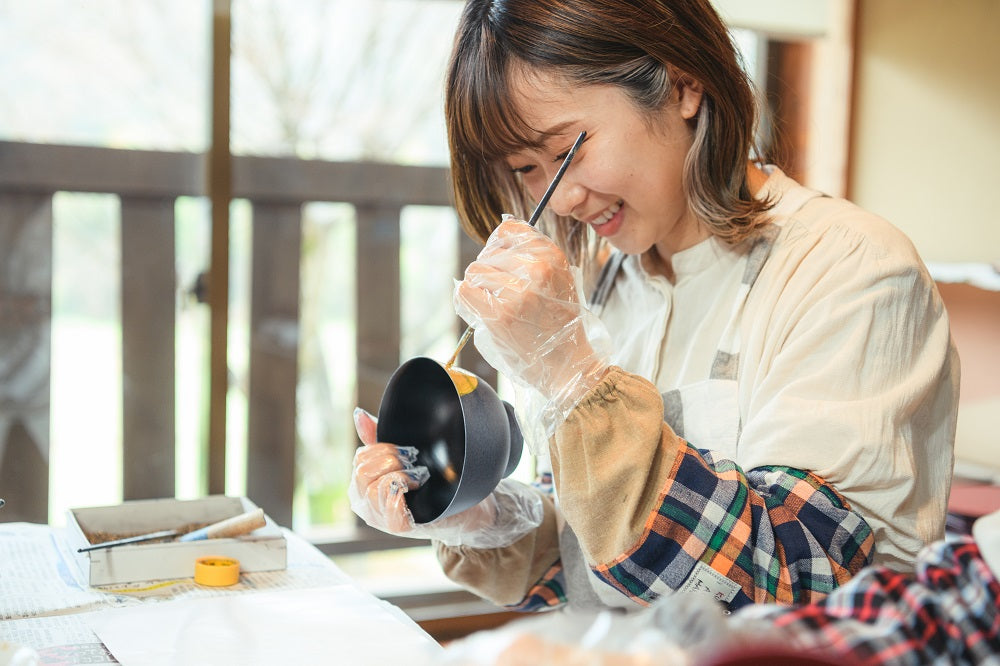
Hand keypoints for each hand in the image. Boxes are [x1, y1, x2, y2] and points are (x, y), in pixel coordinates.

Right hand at [349, 408, 428, 535]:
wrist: (459, 508)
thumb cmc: (427, 482)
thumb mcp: (401, 456)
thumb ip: (378, 436)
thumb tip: (359, 415)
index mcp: (362, 483)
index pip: (360, 458)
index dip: (385, 449)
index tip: (407, 453)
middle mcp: (364, 502)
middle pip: (363, 472)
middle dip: (392, 462)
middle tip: (413, 465)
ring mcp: (378, 517)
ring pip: (374, 489)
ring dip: (401, 477)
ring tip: (418, 479)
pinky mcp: (396, 527)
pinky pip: (390, 505)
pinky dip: (404, 495)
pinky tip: (416, 492)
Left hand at [454, 219, 609, 429]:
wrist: (566, 365)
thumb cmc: (559, 324)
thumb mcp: (559, 280)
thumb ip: (534, 255)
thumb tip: (500, 233)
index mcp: (553, 256)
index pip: (511, 229)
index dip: (500, 245)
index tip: (505, 265)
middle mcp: (537, 269)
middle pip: (489, 251)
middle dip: (490, 271)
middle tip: (503, 295)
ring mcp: (517, 291)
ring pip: (475, 269)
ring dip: (480, 287)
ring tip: (496, 305)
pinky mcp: (499, 314)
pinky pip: (465, 290)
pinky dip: (467, 300)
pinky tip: (482, 311)